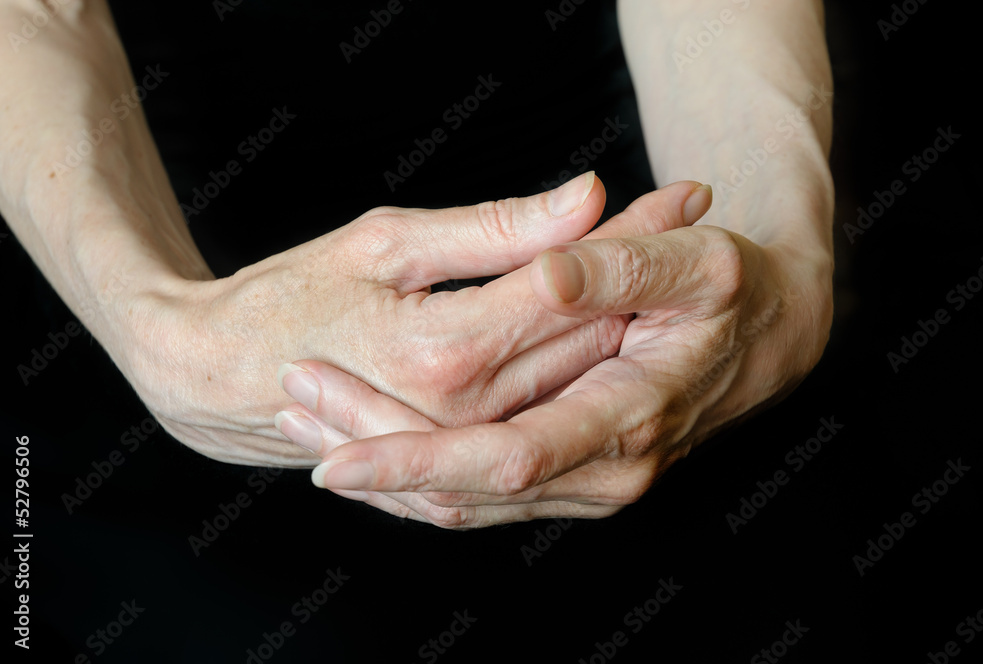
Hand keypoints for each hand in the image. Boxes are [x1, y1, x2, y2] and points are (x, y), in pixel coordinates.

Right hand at [120, 173, 629, 465]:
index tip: (680, 198)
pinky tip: (606, 356)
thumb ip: (494, 231)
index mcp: (449, 351)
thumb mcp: (386, 241)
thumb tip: (586, 197)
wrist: (219, 376)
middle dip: (644, 281)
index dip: (631, 236)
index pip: (573, 289)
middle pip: (589, 343)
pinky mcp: (450, 472)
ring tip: (661, 283)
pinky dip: (583, 387)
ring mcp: (462, 452)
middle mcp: (465, 414)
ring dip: (626, 338)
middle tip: (685, 225)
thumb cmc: (289, 295)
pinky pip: (542, 436)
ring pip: (579, 394)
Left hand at [276, 180, 826, 527]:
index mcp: (628, 420)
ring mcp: (588, 484)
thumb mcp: (693, 260)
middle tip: (295, 404)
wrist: (765, 337)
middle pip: (465, 492)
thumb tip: (543, 275)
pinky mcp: (572, 479)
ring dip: (384, 470)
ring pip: (463, 506)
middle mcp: (606, 472)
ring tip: (308, 421)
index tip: (332, 451)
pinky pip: (479, 500)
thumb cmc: (727, 289)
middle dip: (373, 456)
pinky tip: (363, 439)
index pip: (502, 459)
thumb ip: (616, 267)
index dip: (415, 457)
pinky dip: (416, 477)